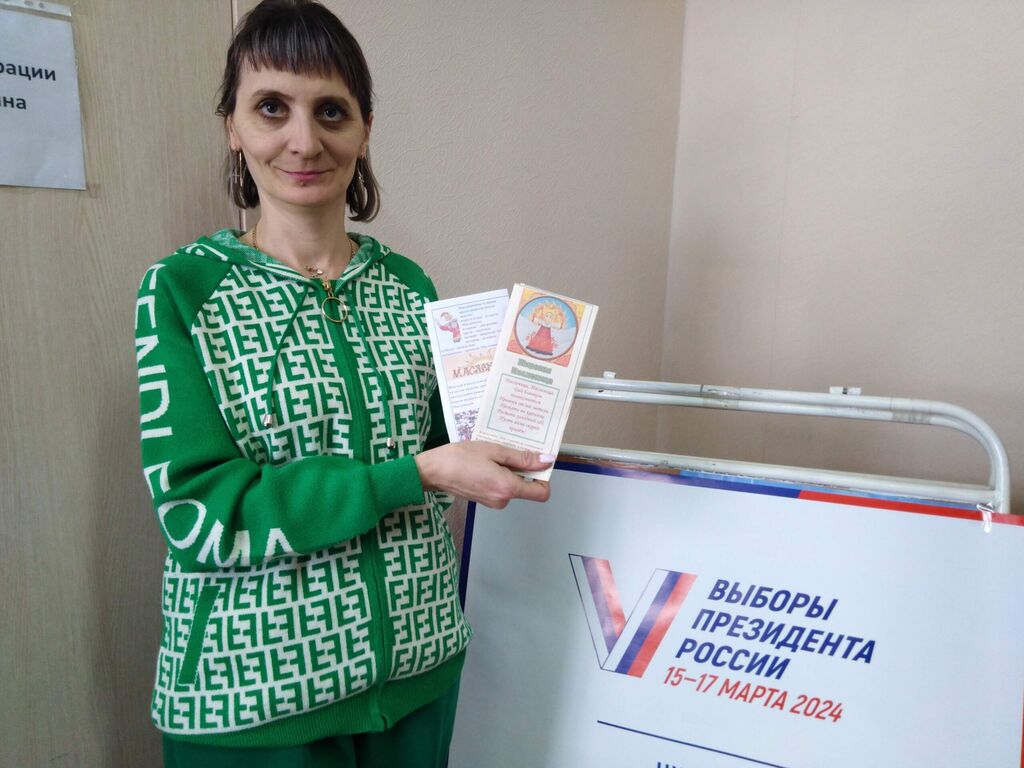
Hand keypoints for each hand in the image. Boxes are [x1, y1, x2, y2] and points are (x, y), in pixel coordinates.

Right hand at [414, 441, 552, 508]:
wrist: (432, 471)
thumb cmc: (460, 458)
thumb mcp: (493, 451)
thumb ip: (522, 458)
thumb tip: (546, 460)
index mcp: (507, 488)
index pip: (541, 493)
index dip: (544, 477)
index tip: (536, 461)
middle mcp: (502, 499)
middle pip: (526, 487)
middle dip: (522, 469)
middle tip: (507, 450)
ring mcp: (492, 502)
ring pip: (512, 486)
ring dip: (508, 470)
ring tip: (491, 455)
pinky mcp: (484, 500)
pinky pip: (500, 487)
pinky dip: (498, 475)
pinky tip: (484, 462)